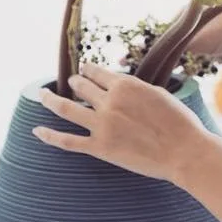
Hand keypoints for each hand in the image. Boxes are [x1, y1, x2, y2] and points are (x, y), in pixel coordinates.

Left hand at [33, 63, 216, 182]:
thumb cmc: (178, 121)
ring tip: (42, 95)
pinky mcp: (100, 148)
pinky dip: (49, 135)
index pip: (97, 72)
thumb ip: (134, 86)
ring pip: (67, 108)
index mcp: (125, 85)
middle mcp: (110, 101)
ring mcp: (102, 125)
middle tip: (70, 82)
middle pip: (81, 87)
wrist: (184, 151)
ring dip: (51, 99)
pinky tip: (36, 130)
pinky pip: (67, 141)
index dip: (88, 70)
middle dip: (74, 82)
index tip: (83, 69)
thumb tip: (120, 81)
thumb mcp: (158, 92)